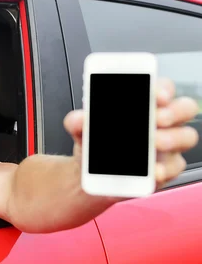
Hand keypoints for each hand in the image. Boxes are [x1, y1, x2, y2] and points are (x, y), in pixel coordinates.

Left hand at [64, 77, 198, 190]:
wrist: (87, 175)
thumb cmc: (94, 144)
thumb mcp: (81, 130)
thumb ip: (77, 121)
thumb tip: (79, 119)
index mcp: (144, 105)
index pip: (162, 88)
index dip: (163, 88)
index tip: (155, 94)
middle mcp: (161, 122)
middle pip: (184, 108)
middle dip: (173, 111)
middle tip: (156, 119)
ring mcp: (168, 145)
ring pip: (186, 136)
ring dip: (172, 138)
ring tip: (153, 142)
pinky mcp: (166, 168)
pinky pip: (174, 167)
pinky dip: (164, 168)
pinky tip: (152, 170)